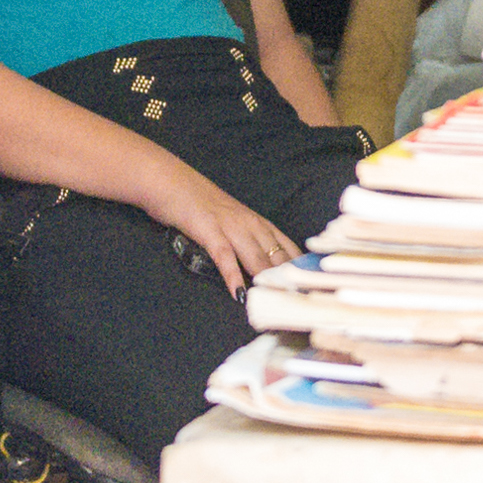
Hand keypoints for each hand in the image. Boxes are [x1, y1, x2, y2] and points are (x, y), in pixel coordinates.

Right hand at [139, 166, 302, 296]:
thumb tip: (258, 268)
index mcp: (257, 221)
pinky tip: (239, 293)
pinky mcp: (209, 230)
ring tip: (278, 302)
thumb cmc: (200, 203)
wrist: (171, 180)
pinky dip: (233, 275)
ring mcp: (230, 225)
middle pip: (277, 255)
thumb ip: (245, 241)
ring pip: (256, 256)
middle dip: (289, 279)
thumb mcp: (231, 220)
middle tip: (301, 301)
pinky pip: (225, 256)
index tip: (312, 287)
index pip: (288, 247)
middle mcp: (249, 223)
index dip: (300, 268)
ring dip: (267, 280)